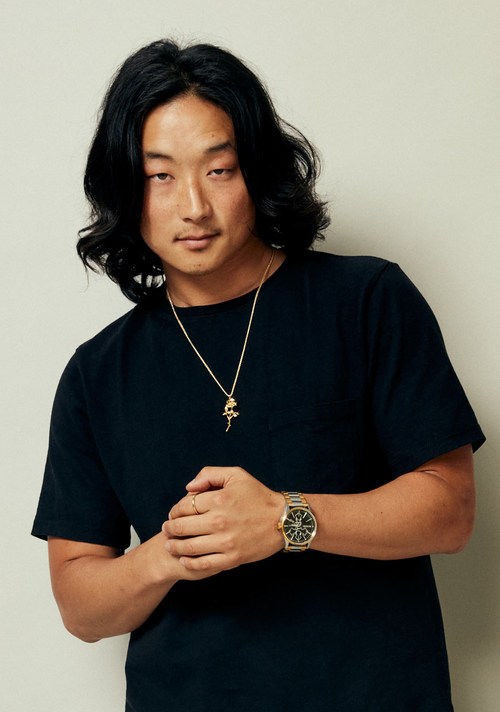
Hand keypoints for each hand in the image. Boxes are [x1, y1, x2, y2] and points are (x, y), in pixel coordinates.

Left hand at [162, 467, 283, 573]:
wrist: (283, 520)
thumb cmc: (258, 496)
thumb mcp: (236, 475)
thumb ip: (210, 474)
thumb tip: (189, 488)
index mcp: (219, 500)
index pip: (184, 506)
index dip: (174, 510)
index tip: (174, 513)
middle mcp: (220, 521)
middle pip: (182, 527)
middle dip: (170, 528)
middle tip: (166, 530)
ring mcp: (225, 542)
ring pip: (189, 548)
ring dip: (175, 547)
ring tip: (170, 545)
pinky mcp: (232, 559)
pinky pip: (204, 564)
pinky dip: (190, 563)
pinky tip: (184, 560)